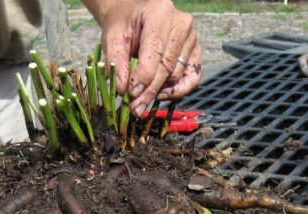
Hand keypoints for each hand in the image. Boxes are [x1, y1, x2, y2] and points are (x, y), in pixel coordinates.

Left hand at [82, 0, 201, 115]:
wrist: (134, 14)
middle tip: (135, 107)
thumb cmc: (123, 23)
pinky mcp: (195, 52)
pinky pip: (192, 78)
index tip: (131, 94)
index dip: (144, 76)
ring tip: (141, 101)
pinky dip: (178, 91)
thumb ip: (116, 62)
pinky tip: (161, 95)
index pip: (156, 52)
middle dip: (150, 90)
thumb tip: (122, 89)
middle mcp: (182, 24)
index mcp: (161, 13)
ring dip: (159, 92)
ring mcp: (192, 38)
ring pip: (177, 74)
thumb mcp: (112, 37)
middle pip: (168, 66)